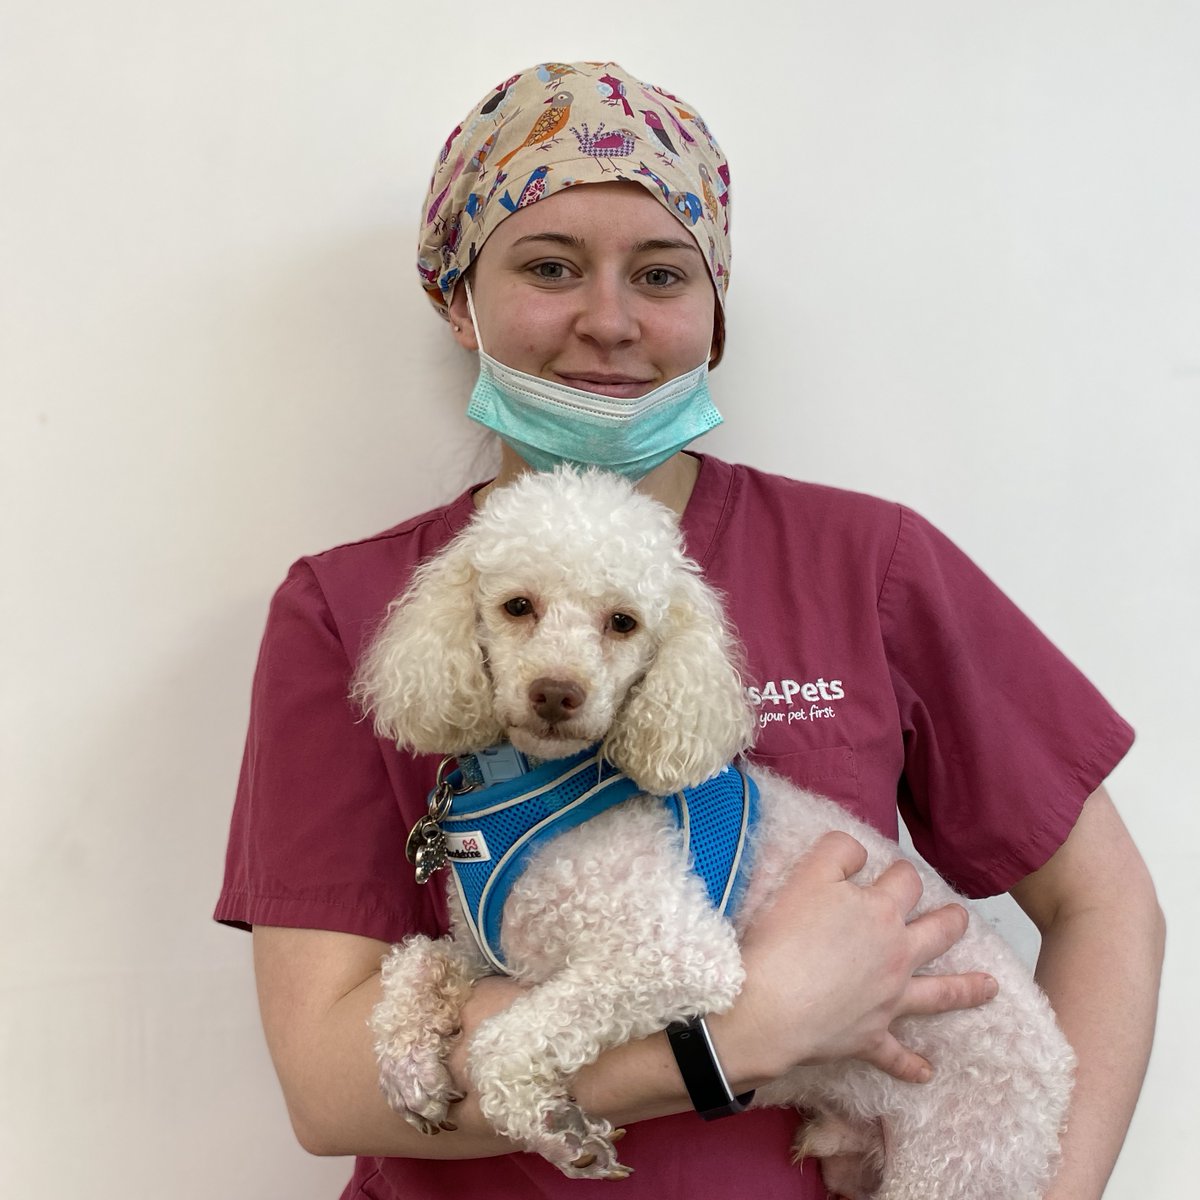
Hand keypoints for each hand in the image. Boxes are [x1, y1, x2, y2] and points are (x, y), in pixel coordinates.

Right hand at [720, 831, 997, 1085]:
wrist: (772, 1006)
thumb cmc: (785, 937)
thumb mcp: (807, 875)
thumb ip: (837, 852)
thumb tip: (859, 851)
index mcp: (881, 912)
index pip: (905, 882)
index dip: (902, 872)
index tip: (895, 871)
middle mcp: (896, 955)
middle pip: (937, 933)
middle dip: (951, 922)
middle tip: (960, 918)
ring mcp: (889, 999)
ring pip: (939, 993)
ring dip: (965, 990)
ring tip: (990, 988)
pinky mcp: (870, 1036)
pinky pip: (897, 1055)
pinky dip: (911, 1065)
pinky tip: (925, 1072)